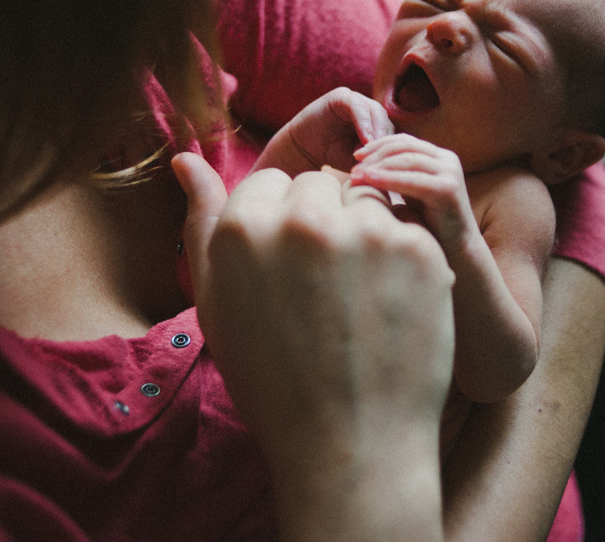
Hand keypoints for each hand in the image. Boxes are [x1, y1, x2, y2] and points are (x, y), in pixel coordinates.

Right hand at [173, 153, 453, 539]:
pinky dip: (403, 258)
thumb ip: (200, 223)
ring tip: (358, 297)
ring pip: (367, 198)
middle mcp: (302, 219)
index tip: (289, 274)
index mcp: (242, 228)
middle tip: (325, 289)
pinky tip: (390, 306)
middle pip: (320, 183)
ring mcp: (366, 231)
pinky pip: (407, 226)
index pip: (270, 183)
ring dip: (365, 231)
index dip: (281, 226)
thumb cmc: (272, 379)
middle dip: (324, 220)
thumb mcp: (216, 303)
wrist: (350, 445)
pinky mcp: (419, 248)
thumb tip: (185, 159)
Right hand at [272, 87, 394, 174]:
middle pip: (386, 119)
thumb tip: (395, 163)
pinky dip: (363, 121)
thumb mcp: (359, 159)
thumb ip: (375, 157)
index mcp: (376, 121)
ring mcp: (355, 100)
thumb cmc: (333, 155)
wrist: (304, 148)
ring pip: (375, 110)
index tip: (391, 163)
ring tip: (375, 147)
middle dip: (385, 137)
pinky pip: (356, 105)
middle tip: (384, 154)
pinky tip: (365, 138)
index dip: (392, 146)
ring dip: (376, 130)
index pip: (392, 130)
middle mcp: (368, 108)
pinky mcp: (341, 96)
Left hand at [351, 133, 478, 252]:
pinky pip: (412, 179)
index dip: (378, 145)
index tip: (356, 156)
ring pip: (407, 159)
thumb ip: (397, 174)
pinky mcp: (448, 189)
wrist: (457, 251)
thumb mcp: (412, 191)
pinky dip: (389, 178)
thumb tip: (364, 164)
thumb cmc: (430, 224)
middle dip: (376, 155)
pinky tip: (370, 181)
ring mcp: (449, 173)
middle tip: (354, 167)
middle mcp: (447, 160)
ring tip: (357, 175)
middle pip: (404, 147)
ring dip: (378, 166)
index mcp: (439, 157)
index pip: (404, 141)